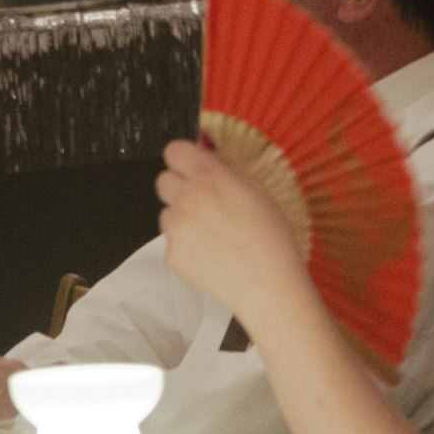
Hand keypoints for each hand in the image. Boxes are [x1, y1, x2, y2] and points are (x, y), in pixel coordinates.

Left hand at [155, 139, 314, 332]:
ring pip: (166, 213)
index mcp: (210, 176)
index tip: (190, 168)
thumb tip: (206, 158)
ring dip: (181, 218)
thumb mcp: (255, 190)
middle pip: (163, 180)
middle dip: (178, 188)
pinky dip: (186, 246)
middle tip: (199, 202)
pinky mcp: (171, 253)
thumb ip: (224, 172)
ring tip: (211, 234)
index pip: (174, 151)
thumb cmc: (271, 237)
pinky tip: (209, 254)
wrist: (267, 283)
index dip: (182, 160)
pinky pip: (171, 242)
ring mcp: (176, 227)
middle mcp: (188, 197)